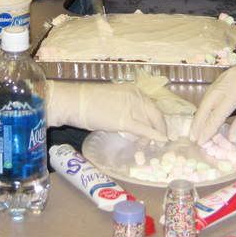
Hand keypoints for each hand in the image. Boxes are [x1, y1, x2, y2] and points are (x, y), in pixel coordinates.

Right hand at [47, 81, 167, 141]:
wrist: (74, 101)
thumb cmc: (88, 102)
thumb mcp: (113, 100)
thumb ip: (126, 108)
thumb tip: (133, 121)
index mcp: (132, 90)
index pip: (152, 106)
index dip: (157, 120)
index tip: (159, 130)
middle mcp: (135, 96)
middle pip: (155, 114)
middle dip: (159, 129)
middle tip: (158, 141)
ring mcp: (131, 107)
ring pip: (151, 123)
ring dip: (153, 136)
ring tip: (148, 146)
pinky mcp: (124, 120)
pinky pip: (144, 129)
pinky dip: (154, 136)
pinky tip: (161, 141)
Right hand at [190, 48, 235, 143]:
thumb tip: (230, 138)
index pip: (218, 112)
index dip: (209, 128)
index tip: (201, 141)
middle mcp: (226, 81)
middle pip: (207, 103)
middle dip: (199, 121)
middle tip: (192, 137)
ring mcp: (224, 76)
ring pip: (207, 97)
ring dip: (200, 113)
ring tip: (195, 128)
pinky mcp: (225, 76)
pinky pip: (211, 91)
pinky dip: (205, 104)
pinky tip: (204, 112)